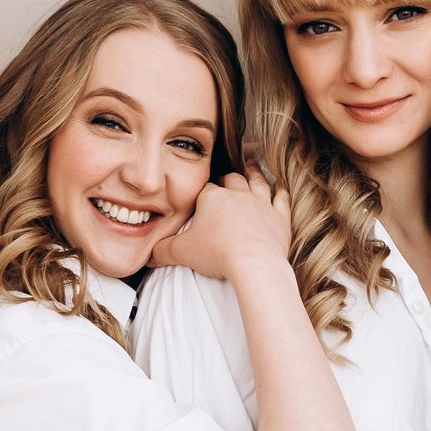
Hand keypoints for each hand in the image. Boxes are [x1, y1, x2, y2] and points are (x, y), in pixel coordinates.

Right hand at [150, 168, 290, 280]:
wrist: (253, 263)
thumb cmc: (217, 254)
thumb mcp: (182, 252)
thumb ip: (163, 251)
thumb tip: (149, 255)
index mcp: (212, 197)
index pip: (205, 189)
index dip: (203, 192)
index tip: (201, 197)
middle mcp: (238, 194)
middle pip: (232, 179)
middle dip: (227, 179)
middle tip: (226, 179)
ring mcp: (261, 203)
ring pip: (258, 182)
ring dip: (255, 174)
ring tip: (252, 166)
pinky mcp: (278, 217)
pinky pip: (281, 198)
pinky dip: (280, 191)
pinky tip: (280, 187)